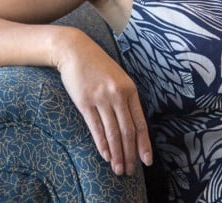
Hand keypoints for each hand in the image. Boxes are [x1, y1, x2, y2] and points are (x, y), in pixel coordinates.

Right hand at [54, 29, 152, 175]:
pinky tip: (105, 156)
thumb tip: (132, 125)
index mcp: (129, 89)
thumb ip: (125, 98)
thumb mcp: (118, 78)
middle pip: (127, 131)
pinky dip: (102, 144)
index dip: (144, 144)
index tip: (146, 161)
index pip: (140, 123)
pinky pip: (95, 127)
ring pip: (113, 132)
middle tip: (129, 171)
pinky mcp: (84, 101)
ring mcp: (101, 98)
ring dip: (116, 154)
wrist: (74, 50)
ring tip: (118, 169)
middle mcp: (117, 94)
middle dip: (130, 154)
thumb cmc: (97, 65)